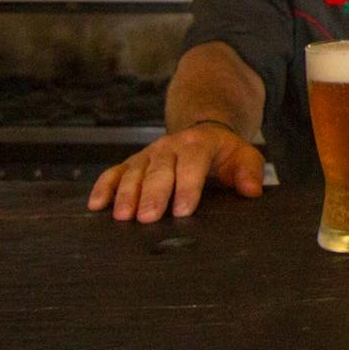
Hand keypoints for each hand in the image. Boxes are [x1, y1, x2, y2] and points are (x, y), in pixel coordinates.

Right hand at [87, 123, 265, 222]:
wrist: (202, 131)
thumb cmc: (224, 152)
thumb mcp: (244, 156)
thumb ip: (250, 171)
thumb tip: (252, 191)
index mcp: (198, 144)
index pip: (192, 164)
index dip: (187, 186)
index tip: (184, 210)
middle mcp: (169, 147)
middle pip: (159, 170)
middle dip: (153, 194)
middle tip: (148, 218)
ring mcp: (148, 155)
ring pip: (134, 173)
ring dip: (126, 194)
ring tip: (122, 216)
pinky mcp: (132, 163)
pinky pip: (114, 173)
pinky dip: (103, 187)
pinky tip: (95, 205)